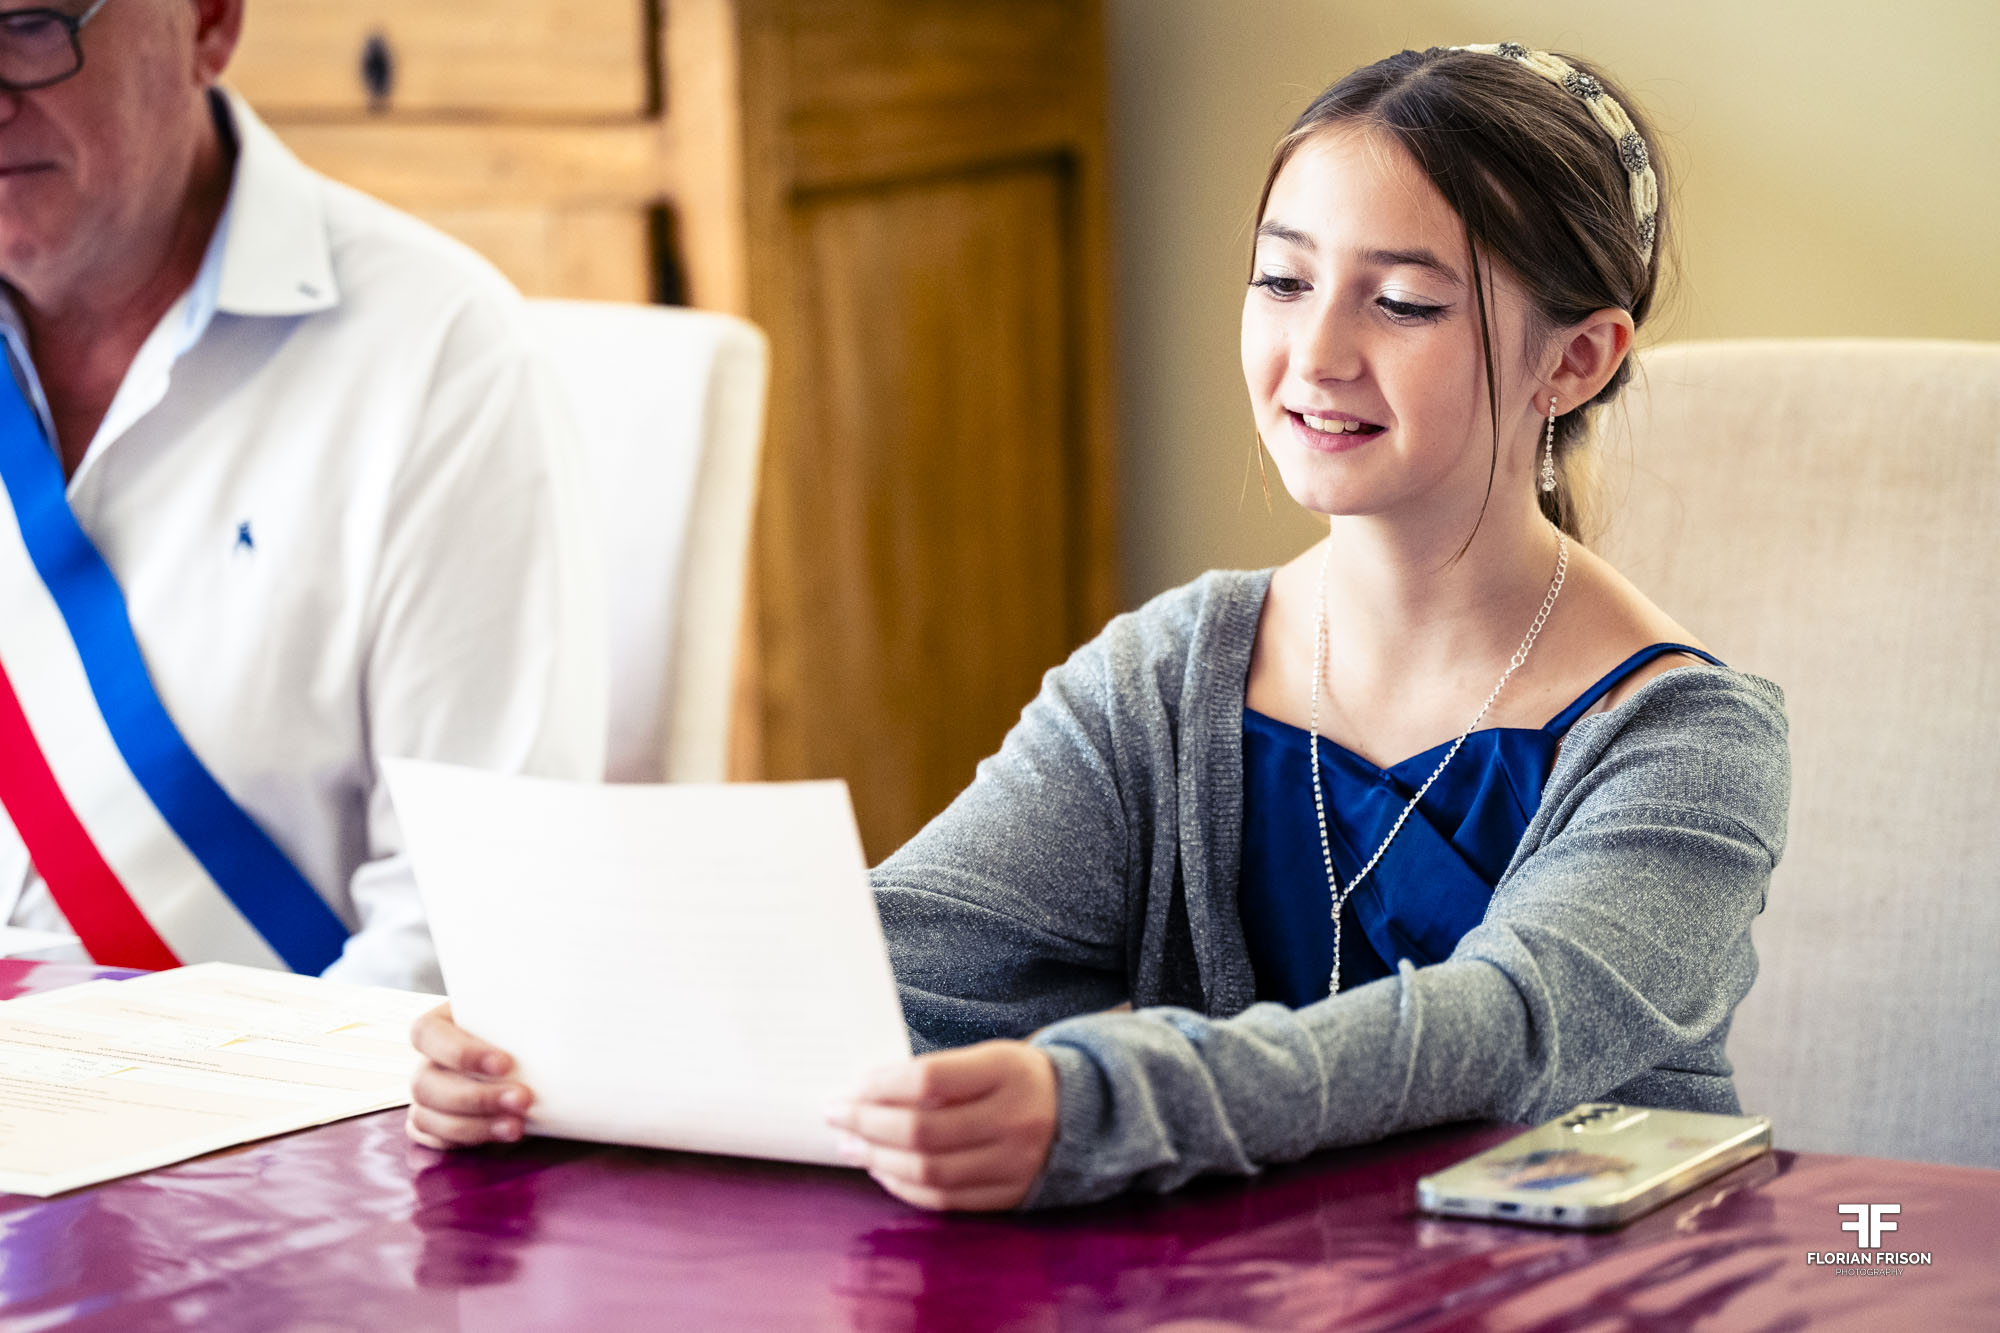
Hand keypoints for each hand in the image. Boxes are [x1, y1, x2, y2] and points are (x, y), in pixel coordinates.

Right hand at [406, 1003, 534, 1148]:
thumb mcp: (522, 1012)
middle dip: (476, 1097)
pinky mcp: (435, 1124)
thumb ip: (527, 1014)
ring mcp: (427, 1095)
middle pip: (424, 1084)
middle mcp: (428, 1061)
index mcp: (441, 1023)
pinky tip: (497, 1136)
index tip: (505, 1063)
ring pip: (426, 1117)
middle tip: (522, 1099)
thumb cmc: (523, 1026)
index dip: (460, 1052)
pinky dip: (465, 1141)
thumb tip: (557, 1015)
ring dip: (474, 1125)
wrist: (532, 1056)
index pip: (426, 1033)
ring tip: (516, 1126)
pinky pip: (434, 1139)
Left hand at [825, 1040, 1058, 1210]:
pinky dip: (906, 1188)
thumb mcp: (988, 1057)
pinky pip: (946, 1200)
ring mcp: (1015, 1163)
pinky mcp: (1012, 1195)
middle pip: (923, 1131)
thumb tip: (868, 1094)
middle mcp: (1015, 1119)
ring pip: (930, 1171)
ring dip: (879, 1159)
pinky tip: (882, 1170)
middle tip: (835, 1116)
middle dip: (867, 1125)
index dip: (882, 1084)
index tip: (852, 1085)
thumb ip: (938, 1074)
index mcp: (1007, 1071)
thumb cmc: (1017, 1078)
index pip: (930, 1079)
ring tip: (851, 1145)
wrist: (1086, 1110)